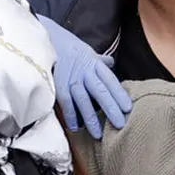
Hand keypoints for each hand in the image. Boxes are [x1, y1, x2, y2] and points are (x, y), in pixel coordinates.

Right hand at [40, 15, 131, 137]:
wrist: (46, 40)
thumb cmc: (68, 48)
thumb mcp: (88, 51)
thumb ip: (100, 60)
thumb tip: (111, 63)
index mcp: (95, 64)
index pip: (110, 81)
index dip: (120, 94)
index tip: (129, 108)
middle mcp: (85, 72)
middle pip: (100, 92)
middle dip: (111, 109)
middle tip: (120, 125)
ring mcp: (71, 79)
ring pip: (84, 101)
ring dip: (91, 118)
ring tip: (98, 134)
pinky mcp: (58, 85)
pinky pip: (66, 102)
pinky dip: (70, 115)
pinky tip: (76, 127)